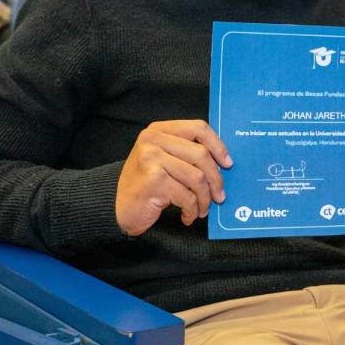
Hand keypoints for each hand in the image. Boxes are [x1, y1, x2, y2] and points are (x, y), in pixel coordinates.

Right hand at [116, 120, 231, 235]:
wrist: (116, 206)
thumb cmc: (145, 184)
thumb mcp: (163, 159)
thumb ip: (186, 153)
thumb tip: (223, 162)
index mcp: (159, 130)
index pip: (198, 128)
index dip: (218, 145)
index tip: (228, 163)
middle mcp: (153, 140)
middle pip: (201, 154)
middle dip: (215, 179)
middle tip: (220, 196)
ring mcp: (152, 158)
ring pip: (197, 177)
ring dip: (204, 199)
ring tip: (202, 209)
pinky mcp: (154, 180)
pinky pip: (187, 196)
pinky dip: (192, 210)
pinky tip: (187, 216)